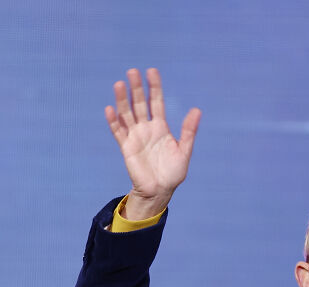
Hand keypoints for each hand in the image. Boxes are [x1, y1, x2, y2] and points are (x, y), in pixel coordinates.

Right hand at [105, 67, 200, 219]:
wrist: (160, 191)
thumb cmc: (173, 173)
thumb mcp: (184, 151)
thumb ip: (189, 131)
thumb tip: (197, 110)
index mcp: (160, 127)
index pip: (156, 102)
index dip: (154, 87)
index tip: (152, 71)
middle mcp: (146, 128)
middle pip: (139, 103)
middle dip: (136, 88)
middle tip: (133, 71)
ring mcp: (135, 136)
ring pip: (126, 113)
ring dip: (122, 99)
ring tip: (119, 84)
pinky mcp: (126, 147)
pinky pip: (118, 132)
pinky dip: (114, 121)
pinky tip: (110, 109)